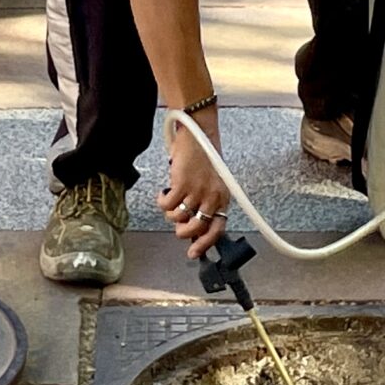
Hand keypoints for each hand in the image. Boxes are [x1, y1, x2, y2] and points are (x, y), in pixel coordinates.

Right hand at [159, 105, 228, 258]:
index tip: (193, 253)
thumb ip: (205, 202)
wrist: (199, 132)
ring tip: (170, 201)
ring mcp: (197, 191)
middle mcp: (212, 197)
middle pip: (195, 228)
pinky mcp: (182, 184)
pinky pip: (167, 205)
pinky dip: (162, 201)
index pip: (217, 229)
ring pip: (178, 218)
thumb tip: (192, 223)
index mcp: (222, 198)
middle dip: (182, 230)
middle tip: (177, 223)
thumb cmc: (205, 155)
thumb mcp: (211, 182)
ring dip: (170, 213)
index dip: (204, 244)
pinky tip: (163, 194)